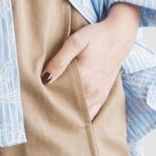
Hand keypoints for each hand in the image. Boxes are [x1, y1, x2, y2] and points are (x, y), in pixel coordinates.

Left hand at [41, 3, 141, 119]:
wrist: (121, 34)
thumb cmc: (96, 36)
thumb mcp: (75, 42)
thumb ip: (60, 60)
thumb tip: (45, 79)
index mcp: (83, 79)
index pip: (58, 96)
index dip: (45, 100)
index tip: (34, 102)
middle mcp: (92, 91)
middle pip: (68, 108)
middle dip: (54, 110)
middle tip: (40, 111)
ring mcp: (99, 95)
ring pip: (80, 114)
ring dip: (67, 116)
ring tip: (53, 117)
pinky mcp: (103, 95)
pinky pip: (92, 114)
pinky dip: (81, 119)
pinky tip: (71, 120)